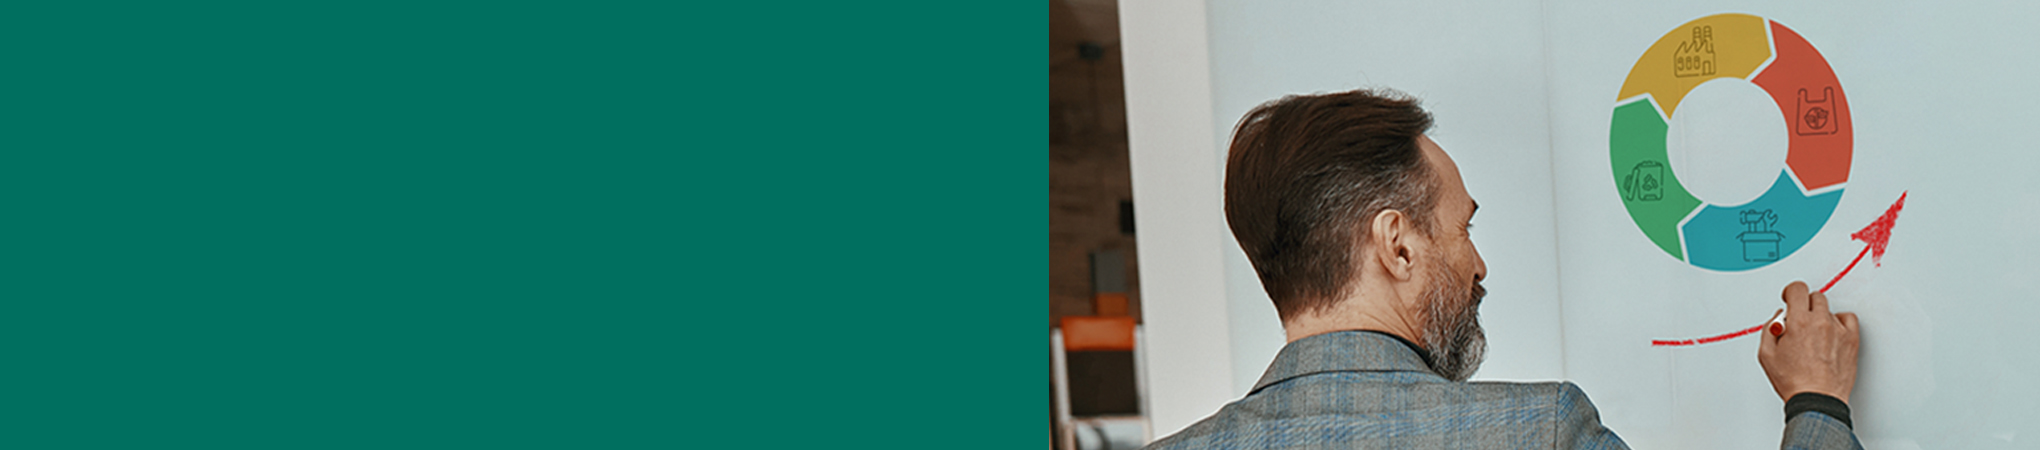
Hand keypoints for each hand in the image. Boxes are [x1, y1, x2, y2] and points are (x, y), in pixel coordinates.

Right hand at [1758, 281, 1860, 403]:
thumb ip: (1769, 329)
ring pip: (1829, 309)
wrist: (1817, 399)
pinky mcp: (1852, 340)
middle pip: (1814, 296)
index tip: (1790, 298)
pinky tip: (1831, 333)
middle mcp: (1820, 322)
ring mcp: (1838, 330)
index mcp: (1798, 322)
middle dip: (1805, 306)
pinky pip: (1848, 318)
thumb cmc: (1794, 381)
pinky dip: (1840, 322)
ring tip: (1815, 334)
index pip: (1797, 289)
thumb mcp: (1766, 354)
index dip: (1791, 292)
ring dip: (1820, 316)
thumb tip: (1778, 319)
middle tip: (1800, 321)